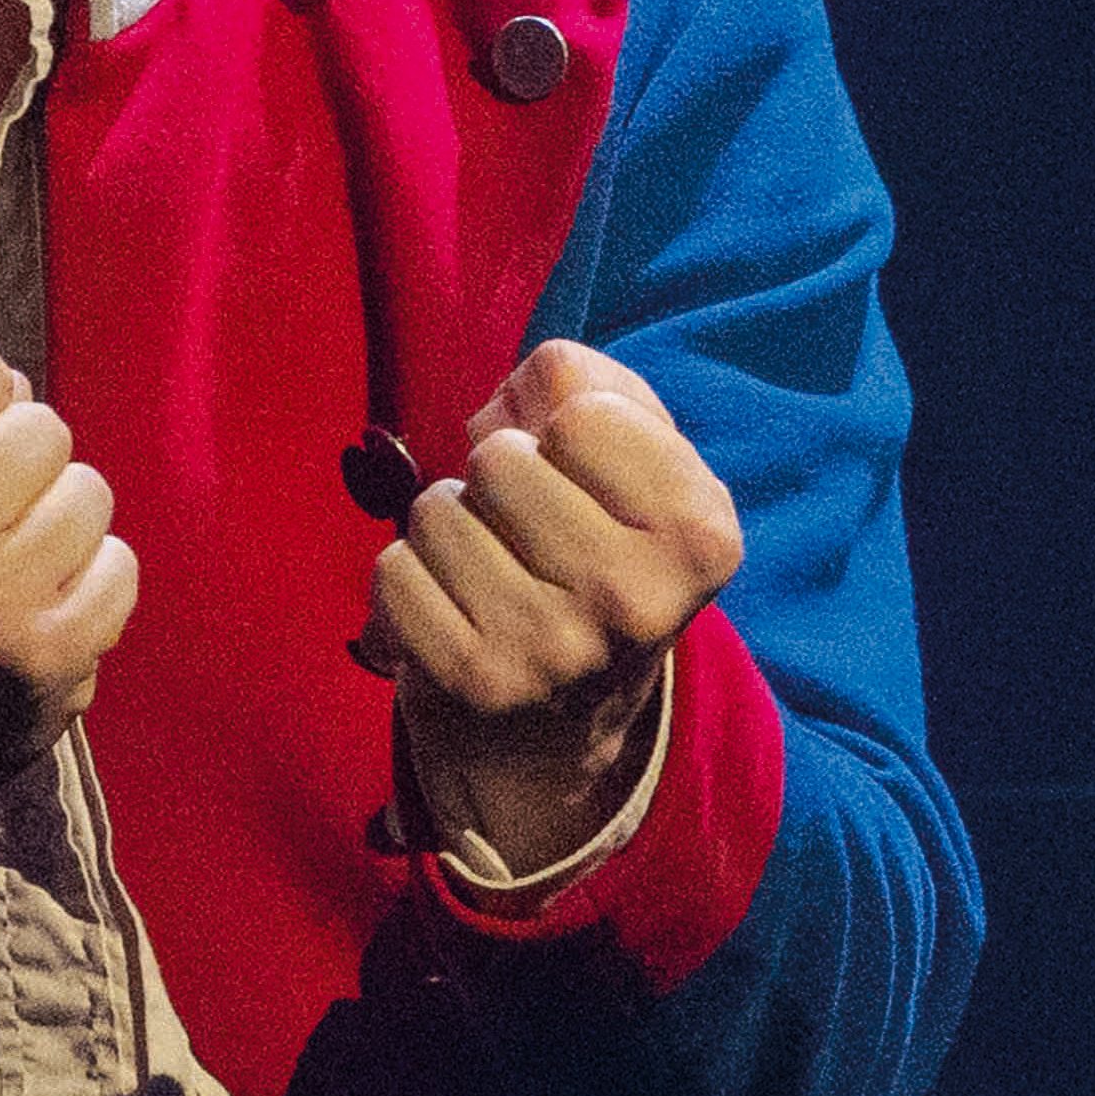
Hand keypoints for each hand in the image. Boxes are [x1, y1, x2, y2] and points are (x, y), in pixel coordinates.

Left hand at [366, 340, 742, 876]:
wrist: (564, 719)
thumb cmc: (592, 547)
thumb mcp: (631, 461)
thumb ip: (588, 385)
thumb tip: (537, 376)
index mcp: (700, 537)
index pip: (582, 412)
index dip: (565, 429)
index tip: (585, 482)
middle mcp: (640, 601)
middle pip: (500, 457)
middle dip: (500, 477)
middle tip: (528, 532)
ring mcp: (558, 649)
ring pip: (437, 511)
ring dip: (449, 527)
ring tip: (493, 570)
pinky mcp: (477, 683)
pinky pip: (394, 570)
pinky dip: (409, 578)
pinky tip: (455, 610)